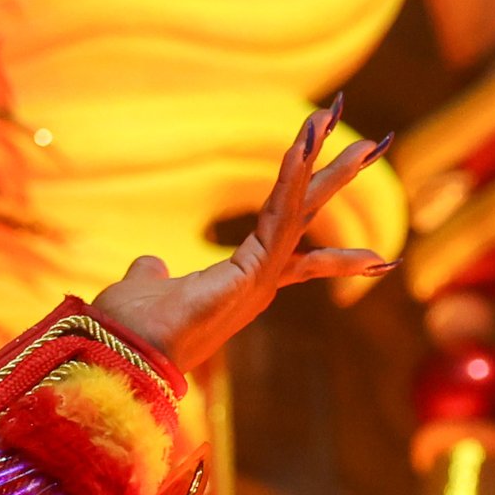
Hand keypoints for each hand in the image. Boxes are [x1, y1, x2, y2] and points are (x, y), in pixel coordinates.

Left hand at [88, 101, 389, 375]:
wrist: (121, 354)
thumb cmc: (130, 330)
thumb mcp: (144, 288)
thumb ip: (152, 273)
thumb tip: (150, 264)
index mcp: (239, 280)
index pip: (284, 233)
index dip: (306, 202)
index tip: (333, 184)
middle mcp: (258, 280)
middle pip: (306, 217)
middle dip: (337, 179)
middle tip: (374, 145)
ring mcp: (259, 277)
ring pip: (300, 212)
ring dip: (328, 171)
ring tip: (364, 140)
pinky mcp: (252, 272)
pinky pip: (278, 216)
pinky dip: (291, 181)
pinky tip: (304, 147)